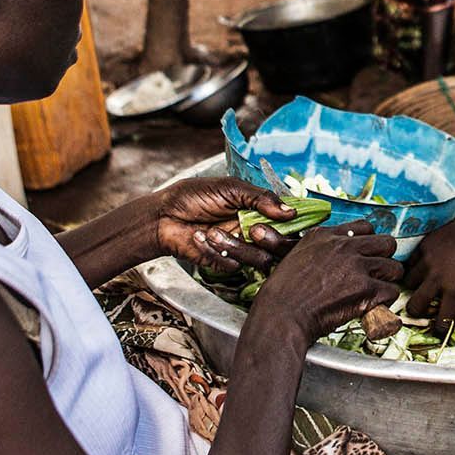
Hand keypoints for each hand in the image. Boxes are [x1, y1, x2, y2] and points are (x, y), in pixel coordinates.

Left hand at [154, 177, 290, 274]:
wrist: (163, 216)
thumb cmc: (193, 196)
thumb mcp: (230, 188)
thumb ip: (261, 198)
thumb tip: (291, 211)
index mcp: (258, 209)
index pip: (287, 221)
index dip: (292, 224)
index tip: (289, 219)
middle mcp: (253, 230)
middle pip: (280, 246)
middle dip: (271, 238)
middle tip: (253, 229)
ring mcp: (240, 248)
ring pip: (260, 259)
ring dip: (235, 245)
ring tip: (212, 231)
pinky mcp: (224, 263)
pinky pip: (234, 265)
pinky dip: (215, 251)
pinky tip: (199, 237)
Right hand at [250, 224, 402, 341]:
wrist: (280, 317)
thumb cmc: (283, 296)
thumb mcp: (297, 258)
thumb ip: (321, 252)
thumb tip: (339, 257)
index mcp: (326, 236)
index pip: (365, 227)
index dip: (369, 244)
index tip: (365, 257)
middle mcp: (343, 246)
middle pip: (387, 243)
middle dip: (384, 260)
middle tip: (377, 275)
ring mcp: (356, 266)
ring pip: (394, 268)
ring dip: (387, 282)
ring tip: (376, 293)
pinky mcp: (365, 289)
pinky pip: (391, 291)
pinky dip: (385, 302)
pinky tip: (372, 308)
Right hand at [403, 209, 454, 325]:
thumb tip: (452, 311)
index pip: (441, 321)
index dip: (440, 329)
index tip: (440, 327)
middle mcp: (438, 277)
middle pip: (414, 306)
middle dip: (418, 311)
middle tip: (424, 308)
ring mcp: (428, 259)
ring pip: (408, 283)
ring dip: (415, 287)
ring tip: (424, 284)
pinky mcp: (425, 245)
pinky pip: (411, 262)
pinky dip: (416, 268)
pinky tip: (426, 267)